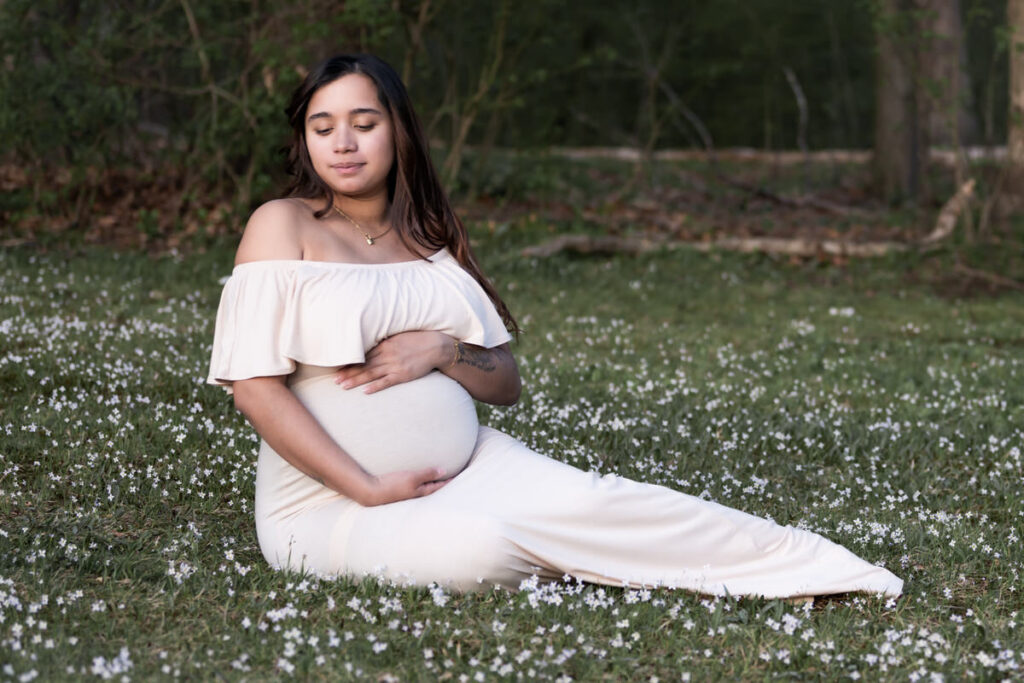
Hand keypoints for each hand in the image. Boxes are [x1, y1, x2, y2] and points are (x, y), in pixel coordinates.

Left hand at [335, 330, 451, 393]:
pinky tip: (365, 391)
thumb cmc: (418, 340)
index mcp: (385, 345)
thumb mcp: (399, 336)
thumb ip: (385, 342)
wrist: (437, 346)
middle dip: (348, 373)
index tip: (337, 368)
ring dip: (356, 380)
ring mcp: (395, 366)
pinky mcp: (403, 375)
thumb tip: (372, 345)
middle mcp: (387, 355)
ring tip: (343, 386)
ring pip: (371, 374)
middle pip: (363, 365)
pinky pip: (387, 382)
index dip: (349, 362)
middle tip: (334, 380)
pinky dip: (376, 386)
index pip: (363, 355)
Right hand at [360, 467, 450, 505]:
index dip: (448, 481)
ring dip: (431, 484)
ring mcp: (407, 494)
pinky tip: (418, 481)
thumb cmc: (393, 485)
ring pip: (423, 489)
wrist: (371, 492)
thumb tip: (443, 471)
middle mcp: (415, 495)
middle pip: (432, 489)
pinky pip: (414, 487)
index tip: (458, 477)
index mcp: (421, 492)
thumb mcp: (412, 478)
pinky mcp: (399, 490)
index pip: (439, 486)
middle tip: (451, 479)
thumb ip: (427, 474)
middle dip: (442, 484)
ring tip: (438, 479)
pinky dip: (421, 484)